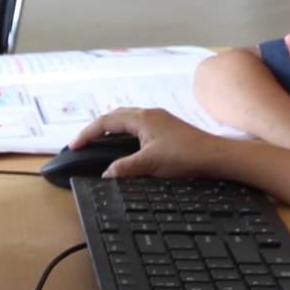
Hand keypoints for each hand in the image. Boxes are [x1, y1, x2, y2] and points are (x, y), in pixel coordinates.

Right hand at [71, 108, 223, 178]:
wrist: (215, 156)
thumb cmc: (185, 155)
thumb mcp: (149, 164)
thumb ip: (124, 168)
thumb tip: (106, 174)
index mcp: (143, 118)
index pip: (106, 121)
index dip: (87, 133)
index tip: (74, 146)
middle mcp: (151, 115)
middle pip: (116, 116)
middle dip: (97, 128)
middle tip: (84, 143)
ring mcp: (161, 121)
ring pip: (128, 121)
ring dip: (112, 130)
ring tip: (100, 144)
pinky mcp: (169, 130)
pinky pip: (139, 127)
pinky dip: (126, 135)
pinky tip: (127, 148)